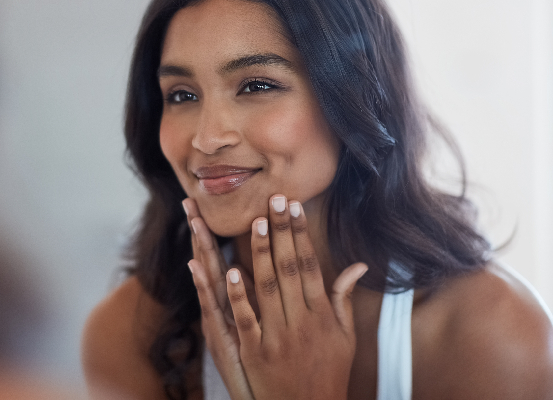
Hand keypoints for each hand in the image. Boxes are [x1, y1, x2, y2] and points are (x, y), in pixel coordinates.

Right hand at [183, 198, 254, 399]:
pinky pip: (215, 309)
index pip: (221, 260)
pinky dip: (209, 288)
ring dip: (202, 250)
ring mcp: (219, 323)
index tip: (201, 207)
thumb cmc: (263, 369)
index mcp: (230, 305)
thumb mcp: (259, 330)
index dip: (211, 234)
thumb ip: (258, 300)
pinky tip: (200, 267)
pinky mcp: (222, 339)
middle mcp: (220, 310)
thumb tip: (249, 273)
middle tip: (189, 202)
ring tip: (194, 223)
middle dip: (200, 233)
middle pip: (209, 264)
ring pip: (209, 280)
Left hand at [186, 195, 367, 399]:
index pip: (309, 265)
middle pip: (289, 269)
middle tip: (274, 200)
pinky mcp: (256, 354)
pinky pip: (246, 320)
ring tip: (257, 223)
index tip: (293, 207)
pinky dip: (238, 296)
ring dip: (262, 254)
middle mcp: (303, 322)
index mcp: (323, 314)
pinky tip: (231, 270)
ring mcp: (279, 337)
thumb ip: (343, 299)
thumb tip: (357, 266)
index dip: (300, 235)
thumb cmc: (329, 372)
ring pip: (268, 289)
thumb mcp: (345, 337)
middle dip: (282, 232)